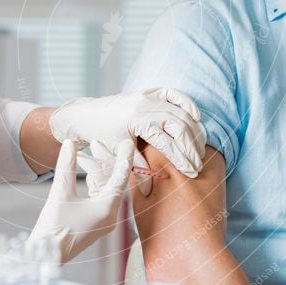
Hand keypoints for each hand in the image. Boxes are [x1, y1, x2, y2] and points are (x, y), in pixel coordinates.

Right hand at [30, 139, 131, 262]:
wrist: (46, 255)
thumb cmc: (54, 227)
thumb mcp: (60, 191)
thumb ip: (66, 165)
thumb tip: (69, 143)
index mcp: (108, 208)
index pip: (121, 177)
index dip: (123, 157)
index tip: (127, 142)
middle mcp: (111, 215)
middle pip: (113, 181)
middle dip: (105, 161)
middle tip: (98, 143)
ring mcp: (104, 219)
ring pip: (105, 188)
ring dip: (96, 171)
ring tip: (87, 153)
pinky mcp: (96, 222)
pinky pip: (99, 196)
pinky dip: (93, 183)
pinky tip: (85, 170)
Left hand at [49, 88, 206, 178]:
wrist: (85, 115)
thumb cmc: (100, 135)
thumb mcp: (118, 152)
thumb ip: (136, 169)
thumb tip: (151, 192)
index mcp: (138, 120)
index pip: (168, 142)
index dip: (182, 159)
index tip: (192, 172)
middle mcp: (145, 105)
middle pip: (180, 126)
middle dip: (192, 147)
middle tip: (198, 164)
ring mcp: (148, 96)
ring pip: (181, 111)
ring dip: (194, 130)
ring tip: (200, 148)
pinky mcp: (148, 92)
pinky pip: (173, 93)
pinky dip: (187, 103)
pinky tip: (196, 117)